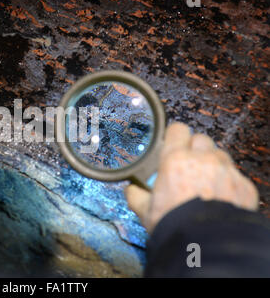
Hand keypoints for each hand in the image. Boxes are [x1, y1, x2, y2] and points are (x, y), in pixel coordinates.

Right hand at [125, 122, 258, 232]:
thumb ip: (136, 195)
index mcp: (176, 161)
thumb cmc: (175, 225)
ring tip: (205, 183)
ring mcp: (226, 171)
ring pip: (220, 156)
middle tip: (187, 166)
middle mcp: (203, 160)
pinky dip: (228, 183)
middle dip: (195, 150)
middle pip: (201, 140)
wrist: (206, 244)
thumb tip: (130, 190)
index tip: (172, 143)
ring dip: (212, 164)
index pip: (177, 130)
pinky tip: (219, 198)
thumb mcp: (146, 211)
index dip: (174, 136)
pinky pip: (235, 176)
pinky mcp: (243, 186)